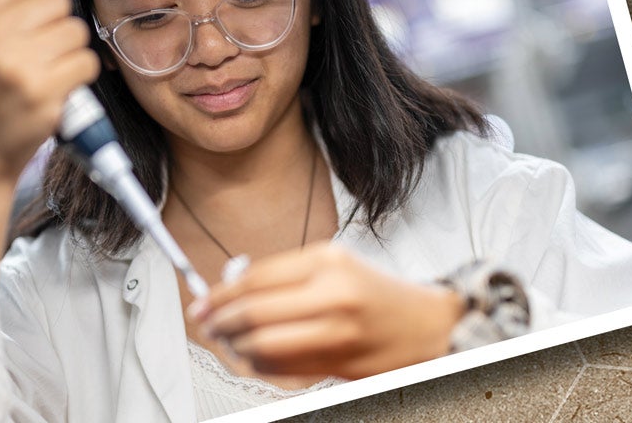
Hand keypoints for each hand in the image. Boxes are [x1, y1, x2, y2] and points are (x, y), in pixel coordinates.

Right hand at [0, 0, 97, 181]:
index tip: (23, 18)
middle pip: (57, 0)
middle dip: (54, 22)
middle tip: (38, 45)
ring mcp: (16, 66)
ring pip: (75, 29)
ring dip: (69, 49)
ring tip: (47, 66)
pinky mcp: (44, 92)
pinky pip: (87, 60)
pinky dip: (80, 73)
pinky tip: (59, 83)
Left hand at [189, 245, 464, 379]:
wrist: (428, 326)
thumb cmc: (381, 295)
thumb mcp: (337, 266)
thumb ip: (287, 274)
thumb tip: (233, 287)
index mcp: (329, 262)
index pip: (256, 277)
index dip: (220, 293)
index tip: (203, 302)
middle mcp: (333, 294)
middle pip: (254, 312)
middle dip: (220, 322)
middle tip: (207, 324)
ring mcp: (336, 332)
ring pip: (263, 346)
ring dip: (236, 348)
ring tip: (229, 343)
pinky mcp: (338, 363)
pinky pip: (281, 369)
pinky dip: (258, 366)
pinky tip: (254, 358)